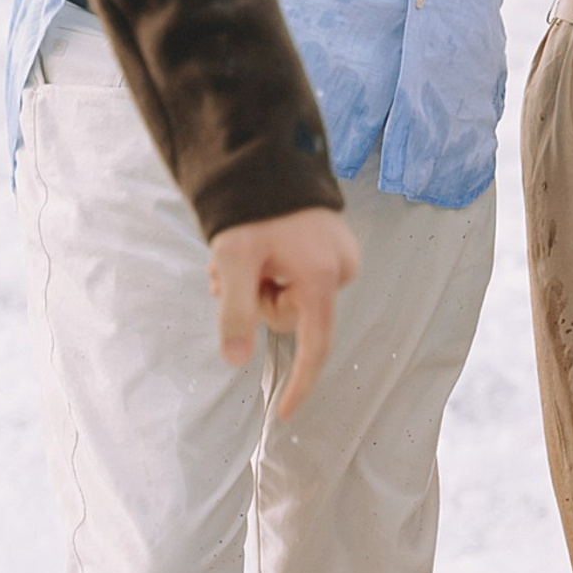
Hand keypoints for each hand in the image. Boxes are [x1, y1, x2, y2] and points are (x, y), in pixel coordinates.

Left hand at [207, 205, 357, 406]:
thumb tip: (236, 359)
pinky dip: (272, 272)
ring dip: (260, 285)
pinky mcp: (333, 247)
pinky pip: (300, 279)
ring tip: (241, 254)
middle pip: (293, 318)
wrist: (268, 159)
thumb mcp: (234, 260)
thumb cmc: (253, 207)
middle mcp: (340, 269)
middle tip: (232, 272)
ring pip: (293, 298)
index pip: (315, 347)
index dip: (300, 383)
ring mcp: (340, 257)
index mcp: (321, 277)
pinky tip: (258, 249)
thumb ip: (235, 312)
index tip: (286, 412)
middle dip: (259, 302)